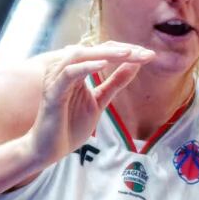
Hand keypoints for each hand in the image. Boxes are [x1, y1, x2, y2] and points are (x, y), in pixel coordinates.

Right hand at [27, 42, 155, 167]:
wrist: (48, 149)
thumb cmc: (70, 126)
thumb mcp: (99, 101)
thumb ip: (114, 83)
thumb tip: (134, 65)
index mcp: (78, 69)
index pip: (104, 51)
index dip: (126, 51)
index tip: (150, 55)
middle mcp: (66, 69)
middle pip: (95, 50)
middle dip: (122, 50)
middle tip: (146, 53)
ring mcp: (57, 79)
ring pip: (81, 56)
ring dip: (106, 53)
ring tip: (128, 54)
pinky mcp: (52, 92)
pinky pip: (68, 73)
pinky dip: (86, 67)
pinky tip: (103, 65)